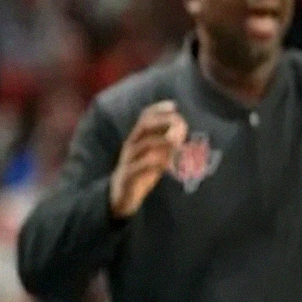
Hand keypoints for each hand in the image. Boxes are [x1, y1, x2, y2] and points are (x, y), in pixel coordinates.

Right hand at [109, 100, 186, 218]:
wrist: (120, 196)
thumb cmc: (141, 173)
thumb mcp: (154, 155)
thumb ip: (166, 144)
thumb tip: (182, 129)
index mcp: (136, 138)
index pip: (144, 117)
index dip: (157, 109)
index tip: (174, 105)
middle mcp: (131, 145)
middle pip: (143, 126)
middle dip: (162, 121)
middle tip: (181, 124)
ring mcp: (128, 160)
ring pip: (143, 144)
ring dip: (162, 142)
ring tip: (178, 144)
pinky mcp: (128, 175)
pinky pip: (141, 166)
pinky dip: (156, 162)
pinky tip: (170, 165)